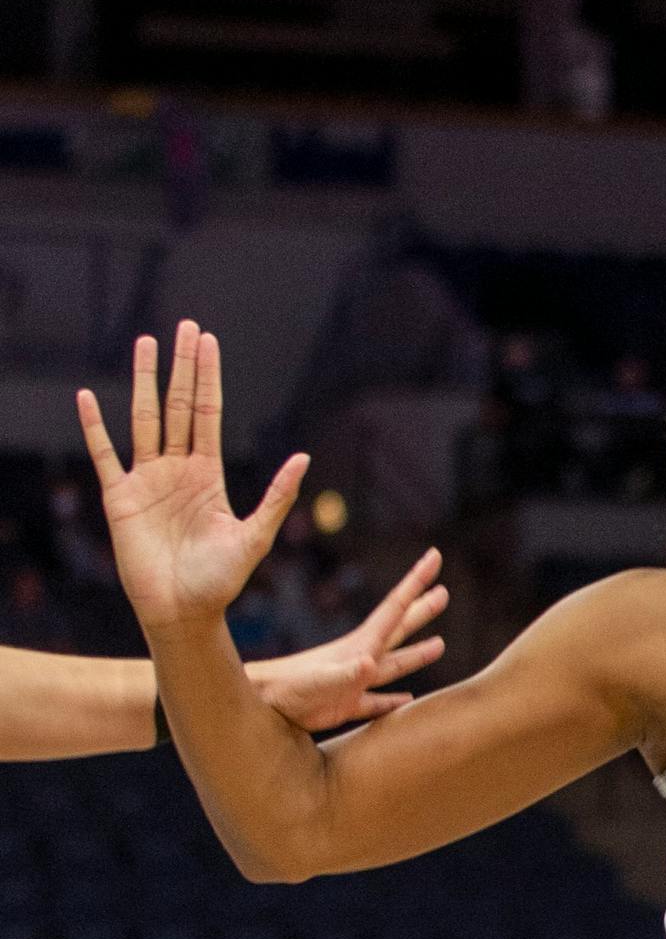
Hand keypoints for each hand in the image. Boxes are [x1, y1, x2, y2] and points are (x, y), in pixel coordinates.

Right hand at [78, 322, 309, 630]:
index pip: (208, 412)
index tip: (208, 341)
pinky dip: (95, 427)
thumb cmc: (221, 580)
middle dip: (183, 366)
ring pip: (144, 419)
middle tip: (185, 326)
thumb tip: (304, 457)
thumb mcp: (255, 535)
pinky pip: (105, 455)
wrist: (184, 612)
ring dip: (145, 382)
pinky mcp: (119, 499)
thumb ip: (276, 496)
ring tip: (145, 343)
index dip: (208, 376)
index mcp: (208, 473)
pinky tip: (88, 398)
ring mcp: (146, 481)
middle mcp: (177, 469)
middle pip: (179, 405)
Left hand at [249, 549, 449, 731]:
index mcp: (361, 645)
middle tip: (444, 592)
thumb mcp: (317, 681)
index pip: (395, 607)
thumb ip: (344, 675)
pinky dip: (393, 702)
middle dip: (422, 612)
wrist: (258, 704)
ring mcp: (354, 682)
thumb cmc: (286, 691)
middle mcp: (362, 657)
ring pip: (394, 665)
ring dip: (416, 655)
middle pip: (399, 630)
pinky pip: (376, 702)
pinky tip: (407, 700)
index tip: (434, 556)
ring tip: (439, 645)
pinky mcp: (345, 705)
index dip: (416, 581)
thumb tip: (368, 664)